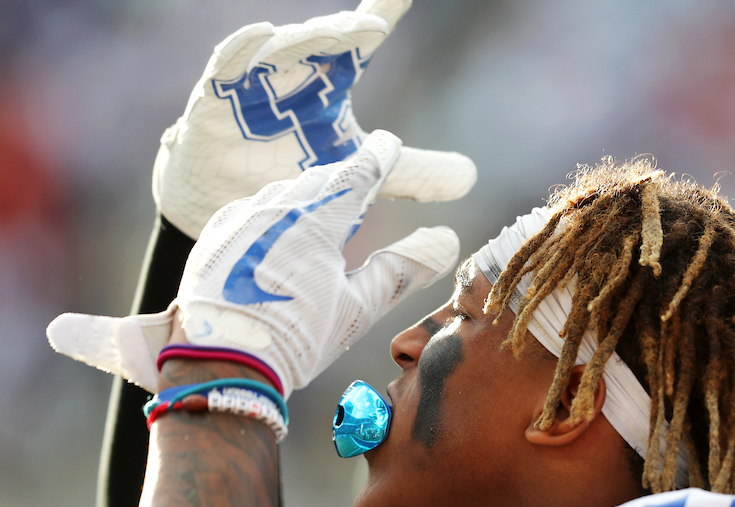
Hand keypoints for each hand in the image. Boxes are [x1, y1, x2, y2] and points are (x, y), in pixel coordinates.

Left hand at [48, 131, 456, 397]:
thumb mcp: (357, 309)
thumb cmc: (295, 339)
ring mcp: (239, 219)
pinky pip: (253, 210)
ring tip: (327, 210)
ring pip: (285, 193)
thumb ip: (400, 269)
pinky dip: (276, 215)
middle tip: (367, 179)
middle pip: (322, 179)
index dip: (381, 158)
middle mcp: (275, 207)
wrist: (219, 364)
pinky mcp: (215, 237)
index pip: (358, 172)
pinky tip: (280, 234)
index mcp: (316, 219)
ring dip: (311, 197)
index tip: (391, 144)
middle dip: (347, 177)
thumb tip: (446, 241)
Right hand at [154, 0, 475, 238]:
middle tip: (377, 27)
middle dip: (347, 30)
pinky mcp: (214, 99)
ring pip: (279, 47)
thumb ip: (412, 172)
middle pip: (323, 41)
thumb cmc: (292, 172)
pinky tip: (263, 36)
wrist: (229, 207)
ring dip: (307, 38)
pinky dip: (244, 48)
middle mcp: (294, 72)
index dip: (386, 9)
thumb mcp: (361, 175)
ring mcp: (252, 82)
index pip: (362, 41)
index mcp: (329, 81)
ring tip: (340, 34)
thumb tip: (470, 176)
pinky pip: (226, 65)